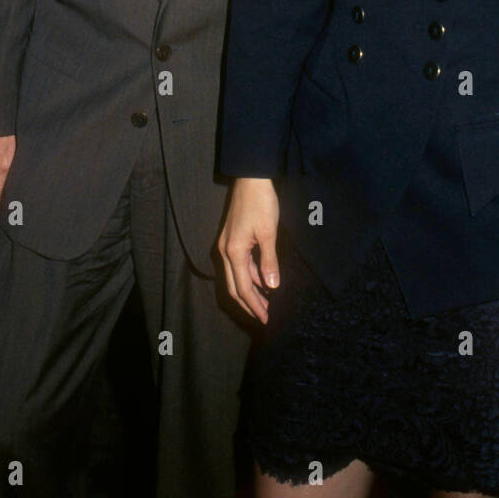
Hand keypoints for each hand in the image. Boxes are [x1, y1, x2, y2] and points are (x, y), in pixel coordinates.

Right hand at [217, 177, 279, 323]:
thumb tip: (272, 287)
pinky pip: (240, 264)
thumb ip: (269, 261)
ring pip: (237, 276)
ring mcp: (227, 245)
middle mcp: (225, 251)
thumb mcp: (269, 233)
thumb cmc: (261, 203)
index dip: (254, 306)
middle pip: (235, 286)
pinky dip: (251, 276)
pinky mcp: (233, 238)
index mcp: (233, 252)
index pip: (243, 288)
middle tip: (265, 317)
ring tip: (266, 303)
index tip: (266, 319)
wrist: (251, 178)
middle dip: (249, 304)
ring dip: (250, 291)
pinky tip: (263, 281)